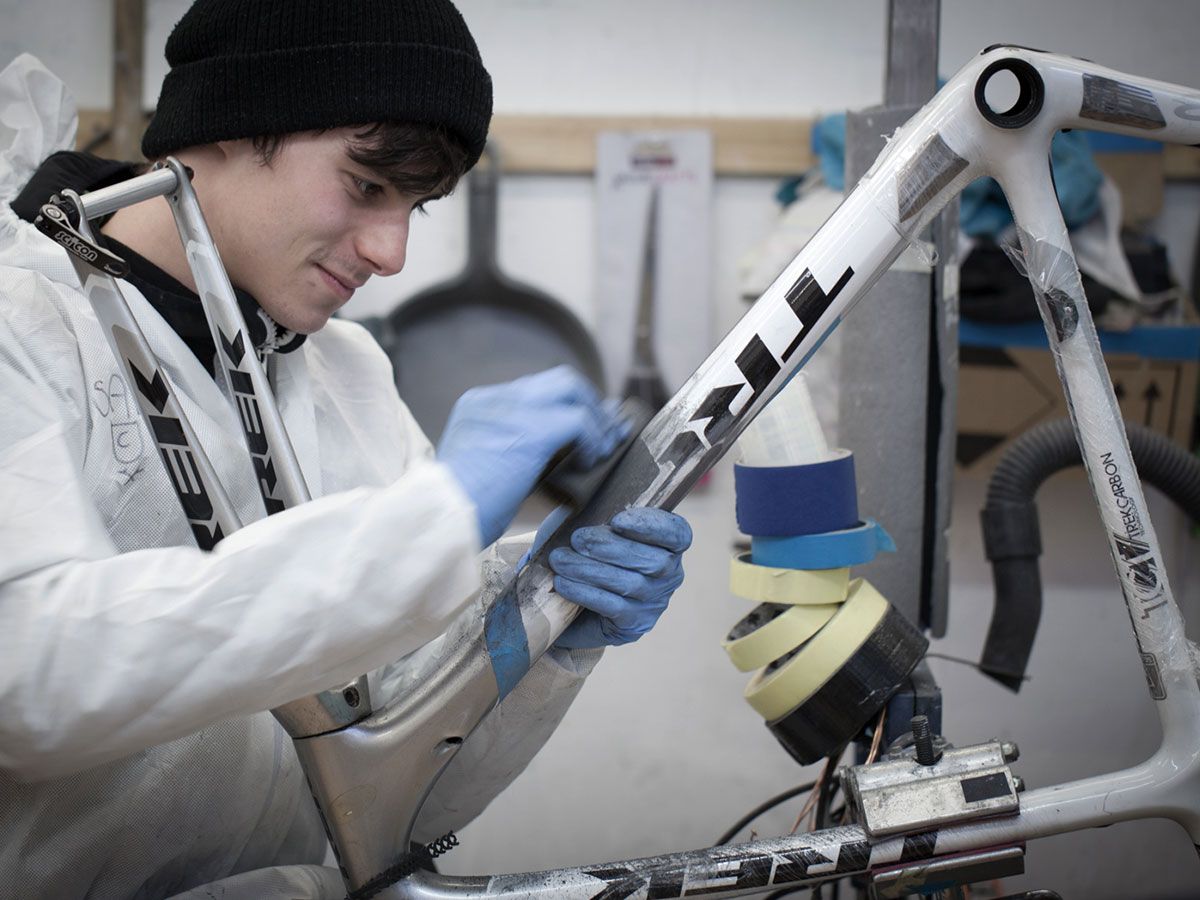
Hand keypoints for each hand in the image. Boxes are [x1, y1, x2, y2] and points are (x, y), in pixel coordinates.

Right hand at [437, 366, 627, 546]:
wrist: (440, 516)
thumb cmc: (460, 508)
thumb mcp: (485, 469)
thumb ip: (517, 453)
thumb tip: (568, 456)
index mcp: (479, 405)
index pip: (536, 390)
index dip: (567, 406)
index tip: (587, 427)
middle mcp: (495, 398)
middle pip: (559, 379)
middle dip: (589, 403)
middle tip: (604, 433)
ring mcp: (512, 409)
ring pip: (573, 388)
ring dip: (596, 418)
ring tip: (602, 447)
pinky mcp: (531, 430)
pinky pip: (580, 421)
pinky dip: (593, 439)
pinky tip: (590, 462)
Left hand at [548, 507, 691, 648]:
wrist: (575, 604)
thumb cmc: (589, 556)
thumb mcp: (596, 530)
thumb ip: (599, 516)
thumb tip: (581, 505)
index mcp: (669, 546)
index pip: (678, 534)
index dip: (652, 526)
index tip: (617, 520)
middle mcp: (670, 576)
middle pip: (653, 561)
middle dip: (610, 547)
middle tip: (577, 539)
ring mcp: (655, 603)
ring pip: (630, 584)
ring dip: (590, 569)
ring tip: (560, 560)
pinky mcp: (634, 624)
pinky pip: (613, 606)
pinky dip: (585, 592)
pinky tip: (563, 583)